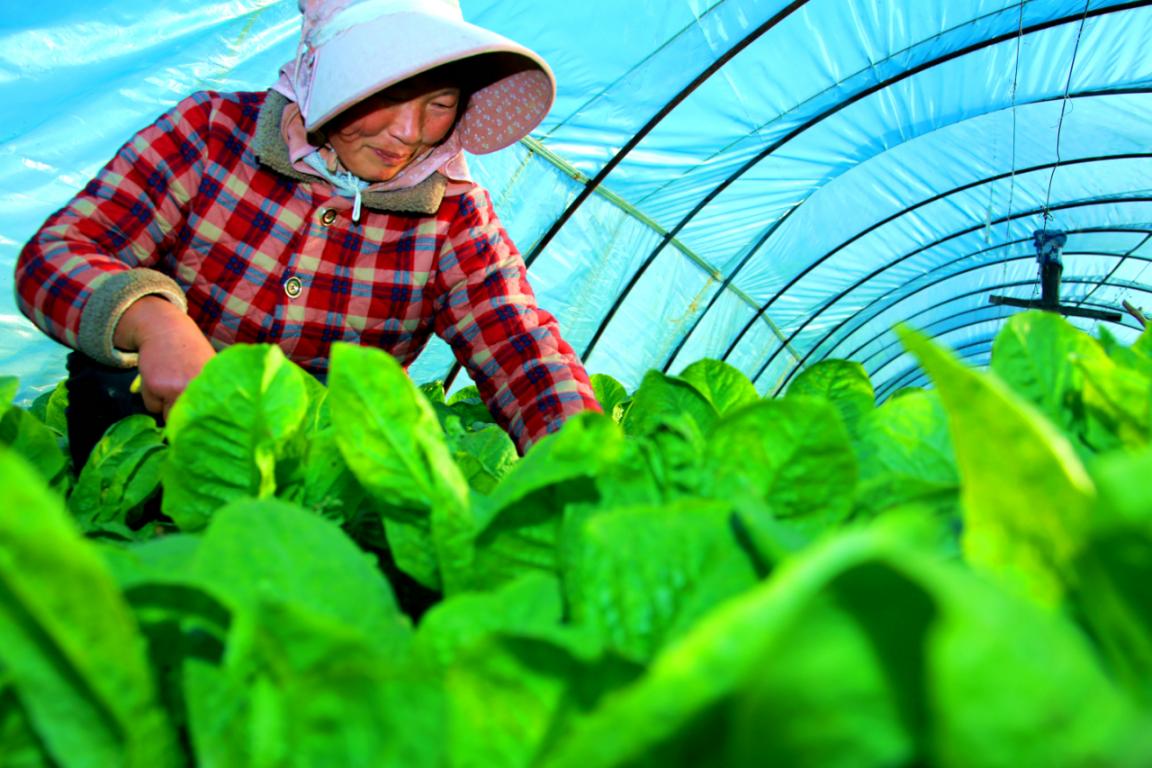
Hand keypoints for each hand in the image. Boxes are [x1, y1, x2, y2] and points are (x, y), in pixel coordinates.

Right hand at [114, 296, 215, 419]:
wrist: (167, 330)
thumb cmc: (191, 353)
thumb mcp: (208, 373)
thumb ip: (209, 396)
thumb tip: (206, 425)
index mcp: (215, 388)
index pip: (209, 421)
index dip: (201, 426)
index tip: (199, 429)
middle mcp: (199, 390)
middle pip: (186, 422)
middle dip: (181, 417)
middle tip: (178, 396)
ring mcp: (177, 388)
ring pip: (166, 416)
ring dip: (164, 407)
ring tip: (169, 383)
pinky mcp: (157, 386)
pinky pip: (151, 406)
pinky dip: (151, 397)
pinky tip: (157, 378)